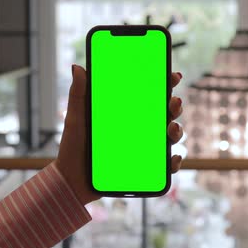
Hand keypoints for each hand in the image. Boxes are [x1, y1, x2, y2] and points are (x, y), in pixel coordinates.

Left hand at [55, 64, 184, 204]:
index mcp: (126, 112)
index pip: (150, 94)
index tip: (173, 76)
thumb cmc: (73, 147)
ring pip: (170, 136)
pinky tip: (173, 158)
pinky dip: (174, 162)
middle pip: (165, 113)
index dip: (165, 84)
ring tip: (170, 128)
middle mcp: (138, 128)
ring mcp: (143, 148)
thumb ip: (78, 93)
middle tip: (173, 102)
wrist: (70, 180)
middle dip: (175, 106)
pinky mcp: (144, 169)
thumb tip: (77, 67)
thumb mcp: (76, 118)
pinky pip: (165, 166)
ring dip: (177, 130)